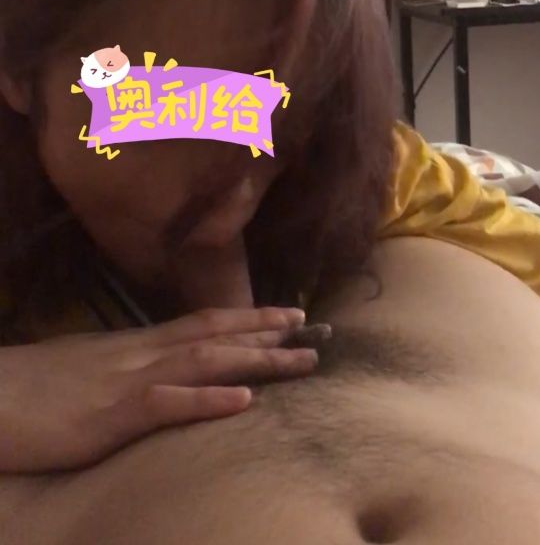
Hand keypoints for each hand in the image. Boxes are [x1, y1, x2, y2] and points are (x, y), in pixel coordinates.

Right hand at [0, 306, 314, 473]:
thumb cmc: (34, 387)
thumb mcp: (89, 367)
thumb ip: (128, 364)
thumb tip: (160, 366)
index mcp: (136, 344)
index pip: (204, 322)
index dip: (250, 317)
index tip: (290, 314)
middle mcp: (141, 353)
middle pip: (216, 334)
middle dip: (269, 331)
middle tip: (316, 329)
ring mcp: (129, 380)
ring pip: (206, 361)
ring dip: (259, 359)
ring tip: (302, 359)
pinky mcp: (113, 415)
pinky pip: (168, 404)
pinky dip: (208, 399)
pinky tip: (244, 400)